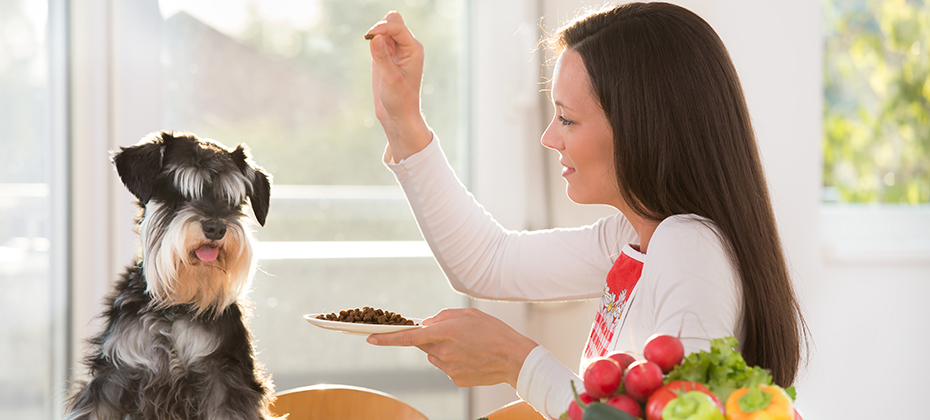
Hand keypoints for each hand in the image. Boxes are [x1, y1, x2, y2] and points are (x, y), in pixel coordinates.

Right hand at [366, 11, 431, 161]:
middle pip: (393, 22)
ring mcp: (398, 51)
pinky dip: (373, 43)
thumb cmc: (400, 100)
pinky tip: (375, 59)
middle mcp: (408, 47)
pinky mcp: (388, 56)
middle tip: (373, 46)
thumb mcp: (390, 79)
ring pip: (385, 29)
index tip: (368, 35)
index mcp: (414, 49)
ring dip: (376, 37)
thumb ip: (381, 56)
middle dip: (380, 29)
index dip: (382, 27)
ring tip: (377, 58)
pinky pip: (379, 40)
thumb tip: (374, 36)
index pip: (398, 27)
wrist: (399, 115)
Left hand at [366, 308, 538, 387]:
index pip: (407, 337)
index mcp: (444, 332)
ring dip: (445, 349)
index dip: (386, 337)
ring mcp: (448, 368)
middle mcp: (442, 352)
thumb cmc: (495, 332)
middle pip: (425, 344)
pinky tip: (472, 357)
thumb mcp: (469, 314)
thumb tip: (426, 325)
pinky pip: (447, 366)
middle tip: (456, 334)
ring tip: (469, 346)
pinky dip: (455, 360)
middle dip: (433, 338)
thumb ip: (443, 317)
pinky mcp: (455, 379)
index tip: (369, 337)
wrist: (515, 359)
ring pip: (436, 356)